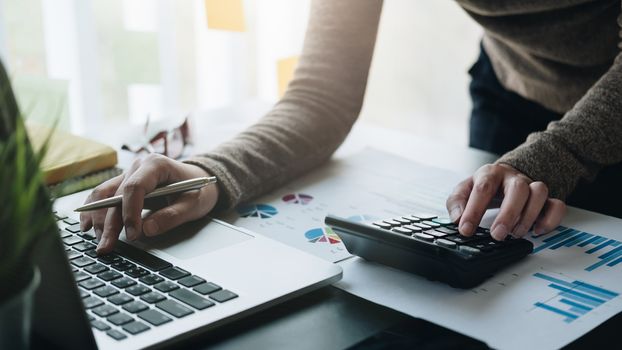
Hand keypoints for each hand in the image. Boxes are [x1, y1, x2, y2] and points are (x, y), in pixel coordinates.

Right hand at [80, 154, 218, 253]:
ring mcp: (128, 173)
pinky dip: (93, 211)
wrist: (200, 180)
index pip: (135, 187)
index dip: (130, 212)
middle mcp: (138, 166)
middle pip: (116, 194)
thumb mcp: (194, 204)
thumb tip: (147, 229)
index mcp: (156, 165)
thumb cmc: (199, 190)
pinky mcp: (123, 183)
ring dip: (98, 219)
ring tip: (99, 242)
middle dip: (109, 223)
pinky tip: (87, 227)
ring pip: (104, 195)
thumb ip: (173, 216)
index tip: (133, 234)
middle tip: (106, 247)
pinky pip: (103, 195)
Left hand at [446, 163, 565, 240]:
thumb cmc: (484, 186)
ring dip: (528, 216)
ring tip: (515, 233)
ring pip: (539, 194)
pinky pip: (557, 205)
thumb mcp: (464, 190)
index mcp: (490, 173)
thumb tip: (458, 219)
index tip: (466, 230)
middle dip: (507, 215)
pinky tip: (537, 230)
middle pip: (517, 189)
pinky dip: (550, 219)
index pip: (483, 189)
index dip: (474, 210)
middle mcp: (513, 178)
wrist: (506, 176)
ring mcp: (531, 186)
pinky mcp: (546, 199)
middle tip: (497, 235)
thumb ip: (457, 202)